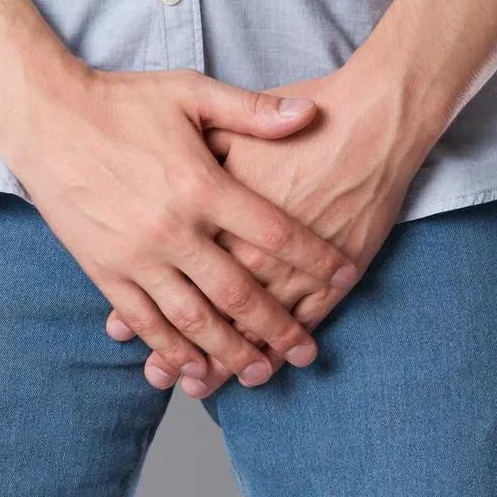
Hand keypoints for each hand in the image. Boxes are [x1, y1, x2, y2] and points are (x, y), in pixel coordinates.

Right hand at [0, 59, 360, 388]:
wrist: (45, 116)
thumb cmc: (121, 101)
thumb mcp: (191, 92)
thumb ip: (252, 111)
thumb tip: (310, 114)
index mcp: (201, 185)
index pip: (273, 232)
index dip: (315, 257)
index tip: (345, 275)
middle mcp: (172, 229)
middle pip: (239, 290)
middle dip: (279, 325)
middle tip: (308, 350)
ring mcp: (136, 255)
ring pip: (193, 317)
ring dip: (230, 350)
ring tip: (260, 371)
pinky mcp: (104, 270)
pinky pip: (144, 320)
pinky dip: (170, 348)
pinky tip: (193, 368)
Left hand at [105, 50, 445, 395]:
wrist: (374, 119)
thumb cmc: (297, 114)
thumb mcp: (222, 109)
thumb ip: (182, 150)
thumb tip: (144, 174)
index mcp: (213, 205)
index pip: (173, 268)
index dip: (146, 304)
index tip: (122, 332)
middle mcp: (248, 245)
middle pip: (206, 307)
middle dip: (179, 349)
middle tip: (160, 379)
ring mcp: (294, 265)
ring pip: (252, 325)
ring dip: (227, 360)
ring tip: (202, 387)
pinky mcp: (336, 273)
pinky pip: (302, 320)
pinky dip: (280, 347)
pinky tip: (265, 367)